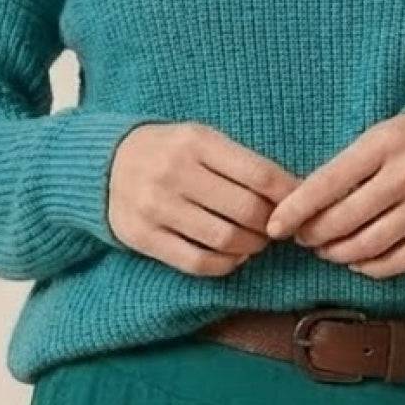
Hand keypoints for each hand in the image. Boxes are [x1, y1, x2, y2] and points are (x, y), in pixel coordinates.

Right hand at [108, 122, 301, 275]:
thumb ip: (240, 162)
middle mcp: (175, 172)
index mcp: (196, 141)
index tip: (300, 204)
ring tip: (255, 241)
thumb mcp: (201, 139)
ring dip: (251, 246)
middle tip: (275, 226)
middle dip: (271, 224)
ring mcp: (157, 206)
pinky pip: (197, 262)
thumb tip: (291, 193)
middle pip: (246, 210)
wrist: (105, 164)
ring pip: (224, 239)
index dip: (288, 194)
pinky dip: (224, 264)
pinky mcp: (143, 237)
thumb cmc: (169, 151)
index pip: (259, 173)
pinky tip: (232, 256)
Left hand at [263, 110, 404, 277]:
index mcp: (385, 142)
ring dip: (339, 253)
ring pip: (371, 244)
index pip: (329, 181)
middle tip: (301, 237)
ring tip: (326, 249)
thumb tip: (304, 204)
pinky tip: (358, 261)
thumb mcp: (380, 133)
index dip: (297, 208)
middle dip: (314, 234)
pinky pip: (403, 260)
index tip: (274, 225)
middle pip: (347, 218)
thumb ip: (348, 165)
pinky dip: (373, 267)